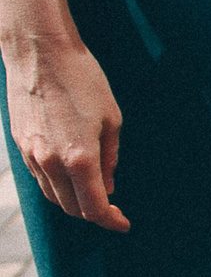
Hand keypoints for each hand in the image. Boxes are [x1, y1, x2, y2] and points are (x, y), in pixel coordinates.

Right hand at [3, 28, 128, 231]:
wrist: (40, 52)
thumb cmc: (83, 81)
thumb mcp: (111, 120)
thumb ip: (110, 159)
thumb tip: (108, 187)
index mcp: (79, 158)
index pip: (94, 208)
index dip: (111, 221)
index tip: (124, 224)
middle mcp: (51, 161)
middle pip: (71, 208)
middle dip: (94, 214)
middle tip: (113, 210)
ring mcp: (31, 154)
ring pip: (52, 195)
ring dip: (74, 202)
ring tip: (94, 195)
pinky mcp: (19, 143)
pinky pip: (39, 177)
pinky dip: (57, 185)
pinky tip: (72, 176)